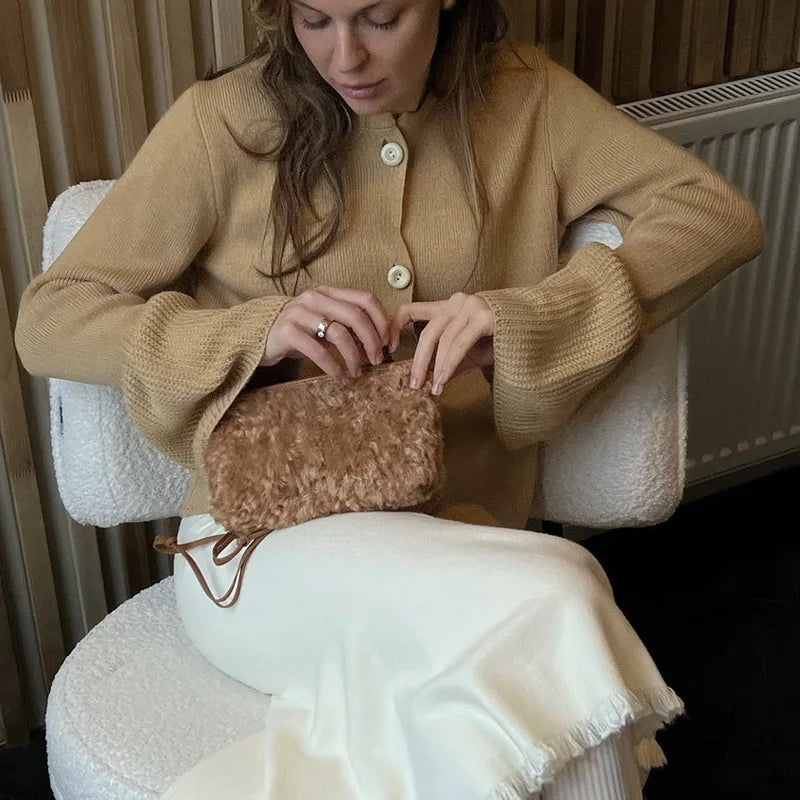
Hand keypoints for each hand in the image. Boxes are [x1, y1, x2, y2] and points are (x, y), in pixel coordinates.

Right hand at [263, 286, 389, 379]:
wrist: (257, 336)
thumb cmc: (298, 333)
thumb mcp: (324, 325)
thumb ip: (348, 329)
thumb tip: (376, 347)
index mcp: (328, 292)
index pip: (366, 298)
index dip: (382, 321)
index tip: (388, 343)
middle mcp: (315, 298)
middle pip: (356, 316)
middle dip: (372, 341)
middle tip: (377, 361)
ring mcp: (299, 312)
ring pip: (340, 334)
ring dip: (354, 357)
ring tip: (356, 373)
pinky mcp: (287, 332)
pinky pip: (318, 351)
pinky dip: (334, 367)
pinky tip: (339, 377)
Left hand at [390, 292, 494, 394]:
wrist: (538, 331)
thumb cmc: (502, 342)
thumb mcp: (467, 353)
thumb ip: (445, 361)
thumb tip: (423, 380)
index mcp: (447, 307)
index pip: (410, 310)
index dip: (394, 327)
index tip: (387, 349)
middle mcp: (457, 302)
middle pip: (427, 332)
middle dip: (417, 361)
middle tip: (412, 385)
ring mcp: (471, 306)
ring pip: (442, 339)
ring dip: (435, 368)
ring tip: (432, 389)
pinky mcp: (485, 316)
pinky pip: (459, 344)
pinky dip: (448, 365)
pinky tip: (443, 381)